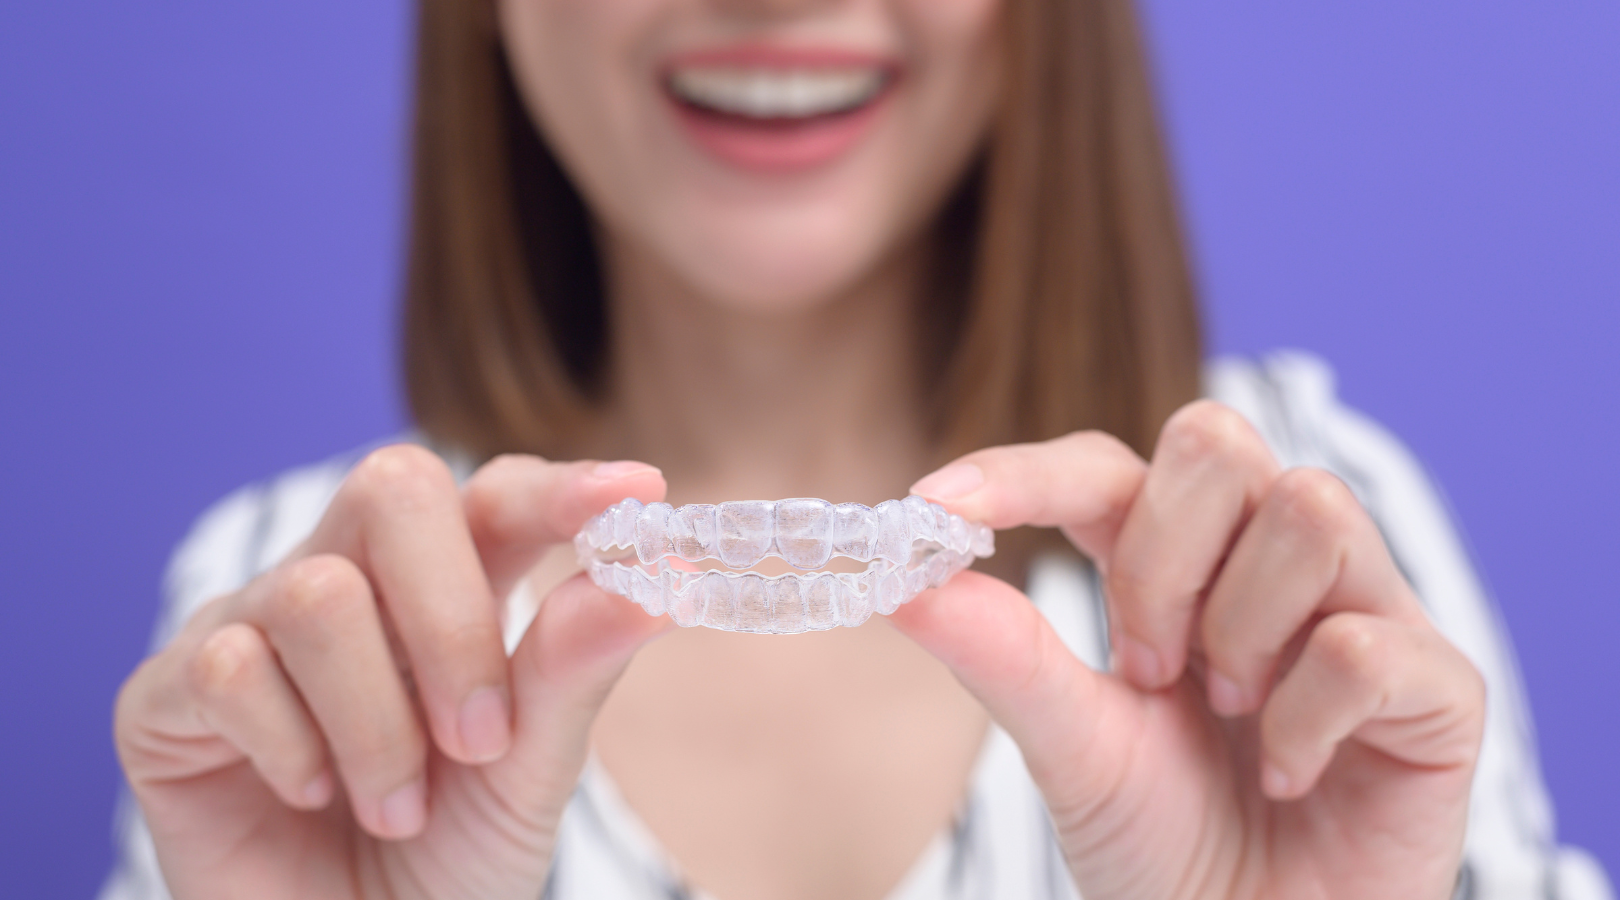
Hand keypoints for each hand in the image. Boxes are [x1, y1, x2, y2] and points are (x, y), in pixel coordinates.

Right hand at [114, 446, 670, 899]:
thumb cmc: (449, 858)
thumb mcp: (529, 771)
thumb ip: (577, 669)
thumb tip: (662, 577)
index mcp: (449, 586)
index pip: (498, 496)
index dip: (560, 490)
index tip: (638, 496)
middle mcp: (350, 580)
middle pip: (394, 487)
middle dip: (451, 616)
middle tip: (480, 738)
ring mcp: (252, 623)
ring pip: (317, 596)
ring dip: (377, 724)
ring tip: (396, 808)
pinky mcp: (169, 692)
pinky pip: (228, 667)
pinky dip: (290, 747)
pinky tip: (310, 796)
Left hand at [895, 402, 1484, 899]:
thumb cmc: (1164, 846)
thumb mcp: (1069, 746)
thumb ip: (1000, 657)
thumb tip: (898, 578)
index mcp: (1176, 563)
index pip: (1105, 467)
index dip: (1025, 472)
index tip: (937, 504)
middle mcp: (1271, 562)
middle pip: (1219, 440)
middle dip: (1160, 554)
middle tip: (1146, 664)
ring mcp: (1362, 609)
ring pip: (1310, 509)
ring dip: (1239, 628)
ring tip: (1225, 715)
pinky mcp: (1437, 685)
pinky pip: (1364, 643)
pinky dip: (1302, 720)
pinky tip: (1285, 776)